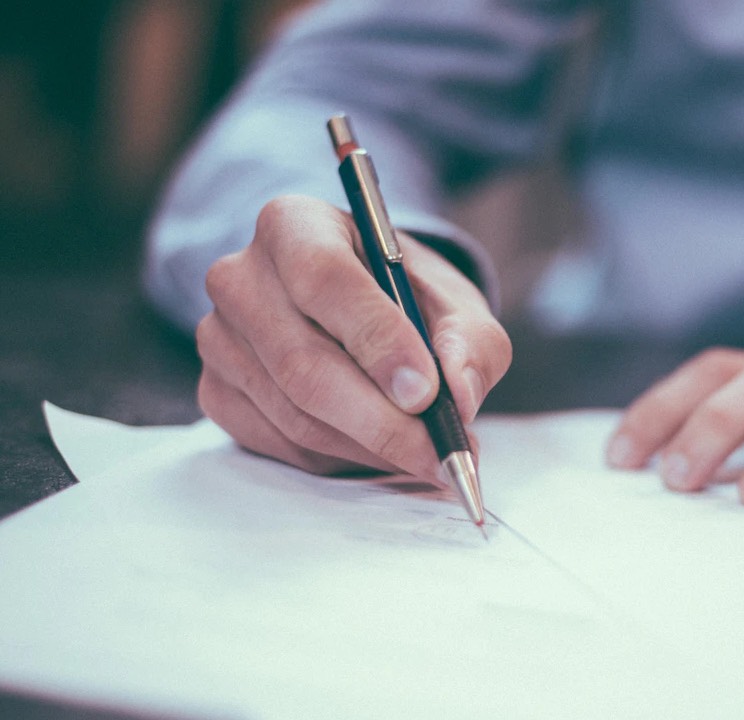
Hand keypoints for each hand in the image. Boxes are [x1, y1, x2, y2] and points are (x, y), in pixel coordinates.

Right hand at [196, 195, 510, 477]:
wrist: (362, 310)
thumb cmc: (407, 298)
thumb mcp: (456, 303)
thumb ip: (470, 342)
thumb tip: (459, 394)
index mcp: (294, 225)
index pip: (325, 279)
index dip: (377, 340)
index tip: (426, 392)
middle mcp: (241, 277)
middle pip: (303, 362)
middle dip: (382, 420)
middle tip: (439, 452)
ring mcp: (219, 338)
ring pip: (295, 414)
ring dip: (370, 447)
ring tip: (427, 455)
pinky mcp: (217, 392)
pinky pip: (281, 443)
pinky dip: (341, 459)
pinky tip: (381, 450)